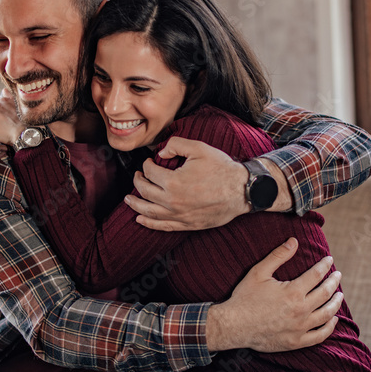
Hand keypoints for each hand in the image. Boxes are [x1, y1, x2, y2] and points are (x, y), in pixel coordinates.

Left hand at [124, 137, 250, 230]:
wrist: (242, 190)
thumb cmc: (222, 169)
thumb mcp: (199, 148)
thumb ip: (176, 145)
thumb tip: (161, 152)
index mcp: (173, 182)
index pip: (150, 172)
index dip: (147, 165)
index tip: (149, 162)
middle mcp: (172, 201)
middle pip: (145, 192)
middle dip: (138, 182)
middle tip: (137, 176)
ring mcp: (179, 215)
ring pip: (149, 211)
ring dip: (136, 204)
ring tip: (128, 200)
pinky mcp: (186, 224)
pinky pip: (162, 226)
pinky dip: (149, 223)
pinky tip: (140, 219)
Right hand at [206, 237, 342, 352]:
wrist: (233, 326)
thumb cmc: (245, 298)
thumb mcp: (258, 272)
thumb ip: (278, 256)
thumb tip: (294, 241)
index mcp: (293, 292)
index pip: (316, 275)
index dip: (324, 265)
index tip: (329, 260)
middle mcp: (300, 310)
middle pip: (325, 293)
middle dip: (333, 282)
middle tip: (337, 275)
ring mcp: (300, 328)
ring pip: (326, 315)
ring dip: (336, 303)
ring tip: (339, 295)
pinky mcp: (296, 342)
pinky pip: (319, 336)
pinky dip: (329, 328)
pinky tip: (333, 320)